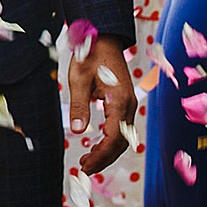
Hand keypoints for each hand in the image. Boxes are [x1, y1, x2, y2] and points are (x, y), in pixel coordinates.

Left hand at [66, 32, 136, 174]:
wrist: (104, 38)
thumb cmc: (90, 55)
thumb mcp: (78, 79)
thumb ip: (79, 105)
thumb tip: (76, 131)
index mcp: (119, 101)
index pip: (114, 138)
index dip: (100, 156)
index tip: (84, 166)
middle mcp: (129, 105)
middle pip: (121, 143)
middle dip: (103, 159)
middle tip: (84, 169)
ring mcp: (129, 104)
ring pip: (123, 138)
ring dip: (107, 152)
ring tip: (87, 161)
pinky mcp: (125, 102)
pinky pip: (121, 128)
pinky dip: (110, 141)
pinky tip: (95, 146)